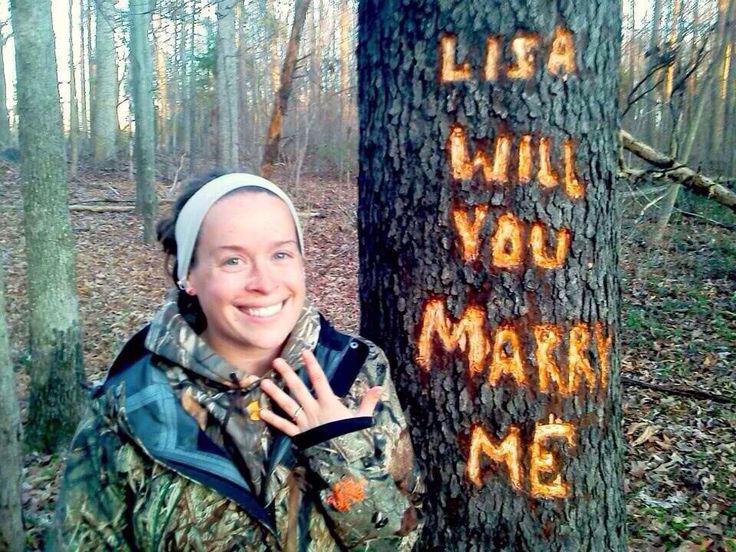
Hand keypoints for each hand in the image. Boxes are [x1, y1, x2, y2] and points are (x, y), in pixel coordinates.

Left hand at [259, 349, 382, 436]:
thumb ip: (368, 401)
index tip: (304, 352)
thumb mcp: (362, 418)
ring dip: (275, 393)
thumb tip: (378, 387)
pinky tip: (262, 412)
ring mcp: (305, 423)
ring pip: (288, 405)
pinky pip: (284, 426)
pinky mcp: (299, 436)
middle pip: (298, 388)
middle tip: (276, 361)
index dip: (311, 365)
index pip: (319, 379)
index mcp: (329, 404)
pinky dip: (273, 420)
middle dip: (287, 374)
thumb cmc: (353, 438)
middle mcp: (314, 410)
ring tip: (264, 382)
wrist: (343, 461)